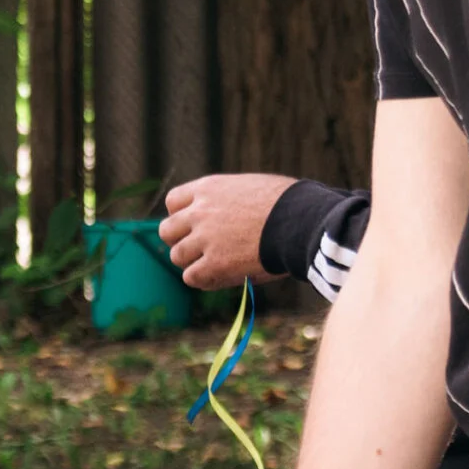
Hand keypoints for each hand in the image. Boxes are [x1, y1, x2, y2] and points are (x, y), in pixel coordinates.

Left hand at [161, 174, 297, 289]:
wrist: (301, 220)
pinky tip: (222, 277)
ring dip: (193, 262)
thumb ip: (230, 202)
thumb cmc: (288, 204)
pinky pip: (192, 277)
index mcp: (209, 188)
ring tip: (217, 264)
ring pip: (177, 256)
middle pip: (167, 231)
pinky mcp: (215, 263)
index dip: (182, 216)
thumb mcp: (252, 189)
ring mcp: (205, 238)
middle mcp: (200, 211)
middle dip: (181, 240)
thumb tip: (227, 222)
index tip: (196, 226)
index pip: (173, 202)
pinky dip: (204, 279)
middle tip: (201, 249)